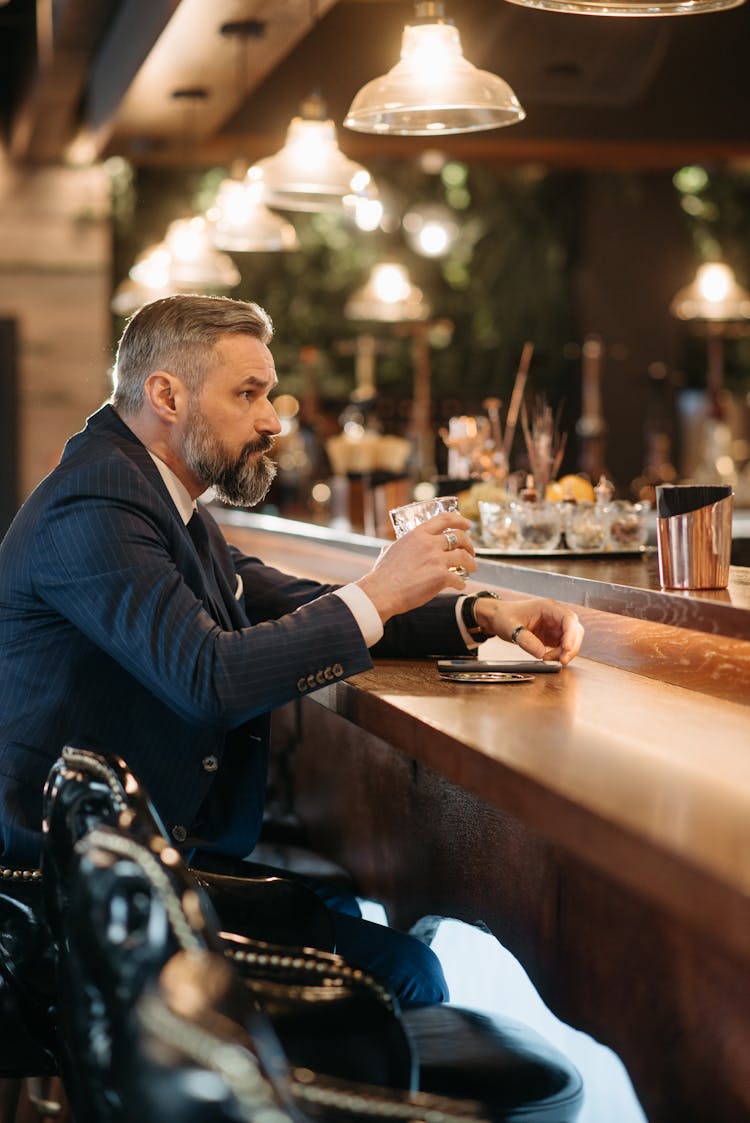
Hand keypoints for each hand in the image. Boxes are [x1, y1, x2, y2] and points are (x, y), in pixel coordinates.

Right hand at [356, 512, 476, 622]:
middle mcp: (429, 543)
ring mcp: (436, 559)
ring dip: (471, 563)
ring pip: (464, 557)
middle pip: (459, 537)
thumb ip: (398, 546)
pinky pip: (459, 579)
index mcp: (417, 534)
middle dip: (469, 544)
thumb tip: (392, 547)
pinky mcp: (440, 576)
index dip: (459, 520)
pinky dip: (461, 583)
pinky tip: (459, 586)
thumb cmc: (383, 575)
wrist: (382, 592)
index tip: (467, 524)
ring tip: (472, 569)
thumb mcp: (390, 550)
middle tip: (471, 552)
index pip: (444, 519)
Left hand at [474, 595, 583, 665]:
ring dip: (566, 652)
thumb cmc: (504, 616)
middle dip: (571, 647)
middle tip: (562, 661)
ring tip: (548, 659)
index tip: (567, 648)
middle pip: (575, 630)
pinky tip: (548, 658)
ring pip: (571, 640)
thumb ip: (525, 639)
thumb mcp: (511, 627)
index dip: (571, 634)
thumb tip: (541, 653)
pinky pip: (563, 647)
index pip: (568, 618)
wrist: (498, 618)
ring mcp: (555, 626)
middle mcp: (555, 616)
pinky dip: (559, 654)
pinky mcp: (553, 636)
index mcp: (548, 607)